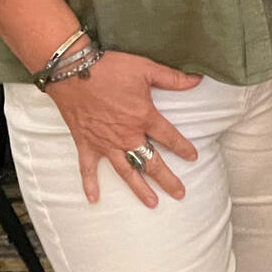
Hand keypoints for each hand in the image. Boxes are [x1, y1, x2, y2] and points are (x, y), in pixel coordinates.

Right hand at [43, 49, 201, 206]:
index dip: (183, 148)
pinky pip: (87, 169)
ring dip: (139, 188)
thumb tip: (197, 80)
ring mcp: (105, 143)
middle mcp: (127, 135)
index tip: (193, 157)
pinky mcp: (86, 144)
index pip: (170, 137)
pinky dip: (90, 184)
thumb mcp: (147, 69)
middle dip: (167, 179)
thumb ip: (173, 78)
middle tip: (180, 193)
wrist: (74, 71)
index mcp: (144, 118)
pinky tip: (94, 199)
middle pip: (151, 163)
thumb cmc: (111, 68)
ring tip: (152, 203)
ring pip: (126, 171)